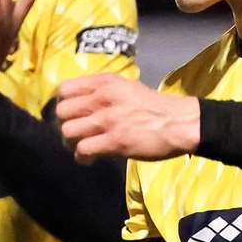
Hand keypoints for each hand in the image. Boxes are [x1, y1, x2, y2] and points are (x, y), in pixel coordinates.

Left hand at [56, 75, 201, 160]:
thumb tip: (82, 103)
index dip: (63, 104)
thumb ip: (104, 92)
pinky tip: (89, 159)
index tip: (71, 115)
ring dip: (72, 143)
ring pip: (68, 131)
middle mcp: (103, 98)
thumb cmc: (155, 107)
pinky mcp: (115, 141)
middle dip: (66, 125)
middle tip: (77, 134)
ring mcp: (108, 120)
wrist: (179, 123)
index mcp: (106, 83)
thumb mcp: (127, 88)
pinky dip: (82, 157)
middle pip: (62, 112)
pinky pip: (83, 149)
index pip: (65, 89)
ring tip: (83, 147)